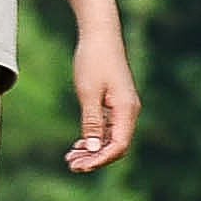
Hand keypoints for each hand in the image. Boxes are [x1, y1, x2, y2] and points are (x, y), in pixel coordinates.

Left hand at [64, 35, 139, 172]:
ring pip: (111, 138)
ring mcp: (123, 107)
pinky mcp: (116, 102)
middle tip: (71, 165)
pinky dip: (94, 138)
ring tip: (71, 158)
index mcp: (126, 110)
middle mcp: (129, 111)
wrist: (100, 34)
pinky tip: (79, 144)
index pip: (118, 146)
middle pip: (116, 146)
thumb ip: (92, 122)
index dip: (100, 160)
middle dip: (95, 158)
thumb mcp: (89, 93)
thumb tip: (93, 149)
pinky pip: (108, 128)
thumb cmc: (93, 60)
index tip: (80, 166)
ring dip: (93, 150)